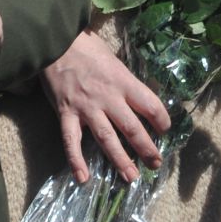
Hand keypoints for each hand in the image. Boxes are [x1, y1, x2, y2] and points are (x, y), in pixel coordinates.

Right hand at [40, 30, 172, 183]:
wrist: (55, 42)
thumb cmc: (87, 48)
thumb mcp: (115, 60)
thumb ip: (125, 81)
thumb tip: (140, 98)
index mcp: (123, 82)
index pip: (150, 105)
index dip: (162, 120)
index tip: (165, 130)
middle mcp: (108, 97)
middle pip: (132, 128)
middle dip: (146, 149)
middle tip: (156, 164)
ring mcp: (86, 108)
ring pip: (107, 139)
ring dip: (120, 161)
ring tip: (131, 178)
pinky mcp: (66, 114)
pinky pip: (71, 142)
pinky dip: (76, 161)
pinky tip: (83, 179)